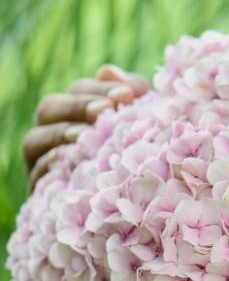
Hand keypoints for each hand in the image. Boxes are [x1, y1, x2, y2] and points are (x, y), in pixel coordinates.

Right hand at [23, 65, 148, 190]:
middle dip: (77, 107)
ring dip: (59, 135)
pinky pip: (36, 174)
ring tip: (83, 136)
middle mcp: (55, 133)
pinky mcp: (43, 191)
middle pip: (50, 108)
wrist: (137, 211)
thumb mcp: (141, 126)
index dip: (99, 88)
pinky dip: (48, 167)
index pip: (79, 90)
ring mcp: (44, 162)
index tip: (126, 95)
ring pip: (35, 139)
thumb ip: (132, 95)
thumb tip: (107, 70)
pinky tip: (65, 162)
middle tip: (105, 111)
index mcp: (77, 113)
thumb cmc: (142, 161)